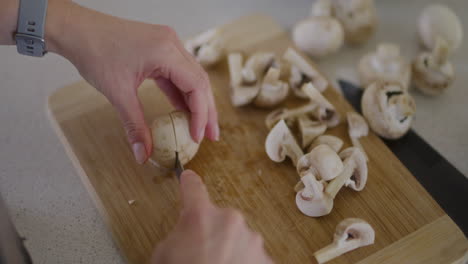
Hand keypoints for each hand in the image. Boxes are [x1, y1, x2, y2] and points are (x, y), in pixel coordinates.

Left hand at [0, 0, 218, 163]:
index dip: (201, 114)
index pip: (196, 86)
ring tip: (201, 126)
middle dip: (207, 111)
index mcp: (166, 51)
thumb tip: (143, 153)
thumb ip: (134, 125)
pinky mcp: (160, 49)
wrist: (76, 30)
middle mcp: (172, 44)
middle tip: (211, 136)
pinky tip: (182, 110)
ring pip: (192, 77)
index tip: (198, 136)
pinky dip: (182, 93)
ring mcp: (167, 44)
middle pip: (200, 81)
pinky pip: (178, 73)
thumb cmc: (94, 51)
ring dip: (197, 102)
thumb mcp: (117, 93)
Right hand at [151, 170, 272, 263]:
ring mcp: (251, 240)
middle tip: (200, 255)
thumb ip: (177, 235)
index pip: (193, 189)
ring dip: (229, 250)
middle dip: (212, 233)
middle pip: (219, 219)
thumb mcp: (163, 255)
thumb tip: (186, 235)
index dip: (189, 182)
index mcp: (200, 216)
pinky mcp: (266, 260)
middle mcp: (230, 221)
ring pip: (238, 239)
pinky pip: (251, 257)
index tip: (189, 177)